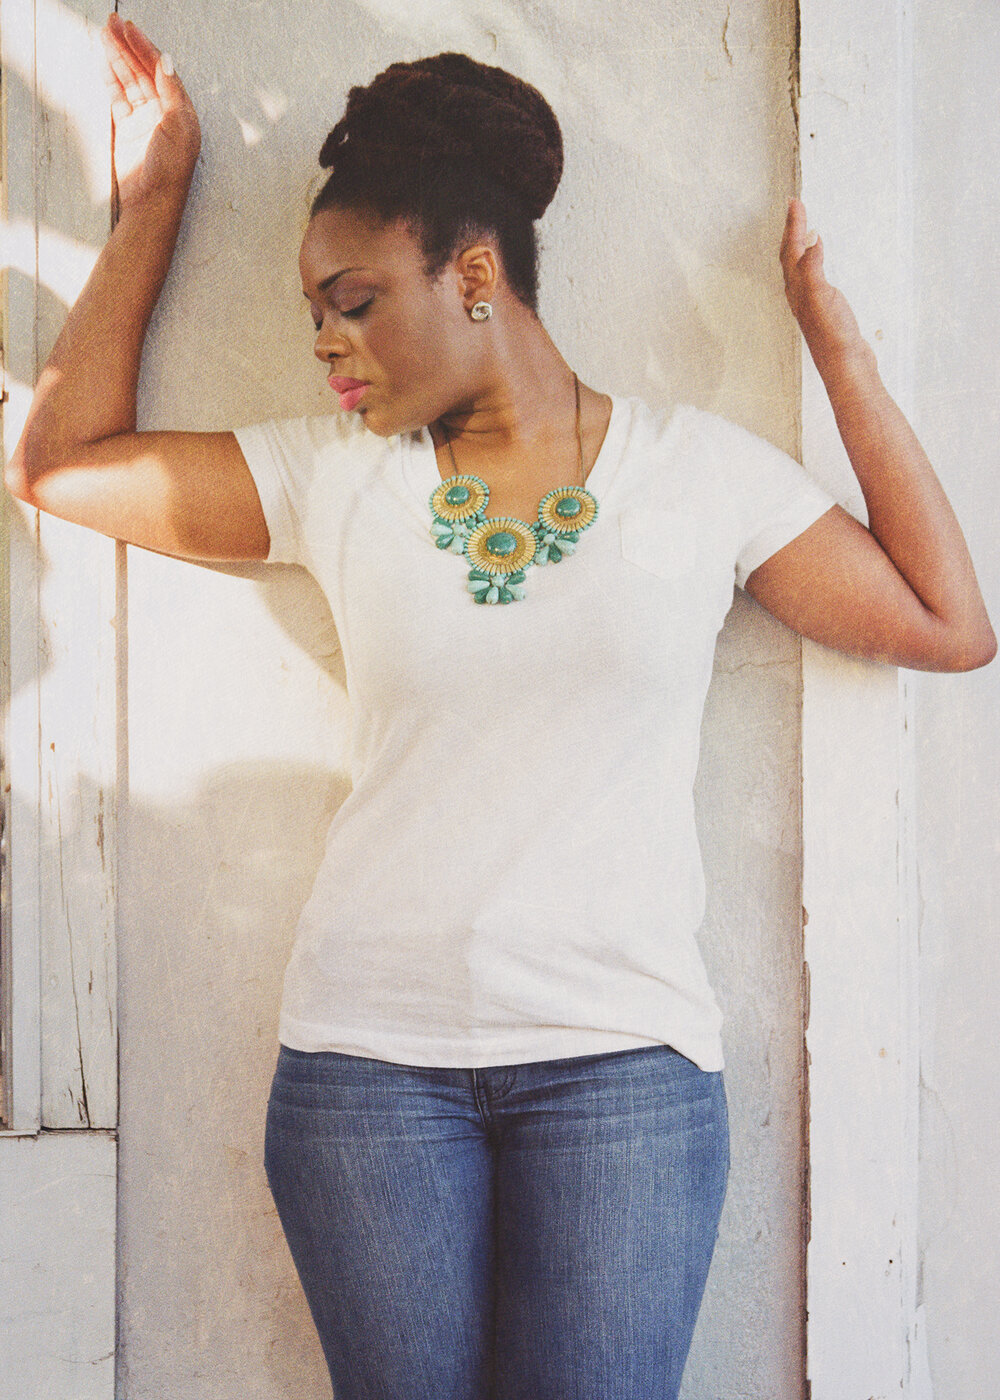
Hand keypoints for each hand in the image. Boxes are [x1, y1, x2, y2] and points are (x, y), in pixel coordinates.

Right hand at [100, 14, 200, 208]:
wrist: (152, 202)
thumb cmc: (171, 172)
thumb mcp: (178, 128)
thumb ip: (172, 93)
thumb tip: (166, 61)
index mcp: (181, 110)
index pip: (161, 71)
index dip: (145, 48)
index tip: (130, 29)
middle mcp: (164, 112)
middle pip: (143, 71)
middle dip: (128, 47)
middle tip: (112, 24)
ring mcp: (145, 120)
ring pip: (129, 81)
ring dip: (118, 58)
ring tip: (105, 35)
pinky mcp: (128, 130)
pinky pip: (118, 98)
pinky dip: (111, 80)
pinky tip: (105, 62)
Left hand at [780, 198, 866, 370]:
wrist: (846, 366)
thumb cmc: (834, 334)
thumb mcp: (823, 296)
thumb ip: (813, 268)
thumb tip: (808, 239)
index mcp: (798, 289)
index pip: (791, 250)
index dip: (793, 225)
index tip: (795, 201)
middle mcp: (800, 295)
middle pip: (790, 256)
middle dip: (792, 231)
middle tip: (796, 207)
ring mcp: (811, 303)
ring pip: (799, 267)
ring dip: (799, 245)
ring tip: (804, 229)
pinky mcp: (824, 310)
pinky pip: (813, 276)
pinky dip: (815, 261)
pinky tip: (821, 262)